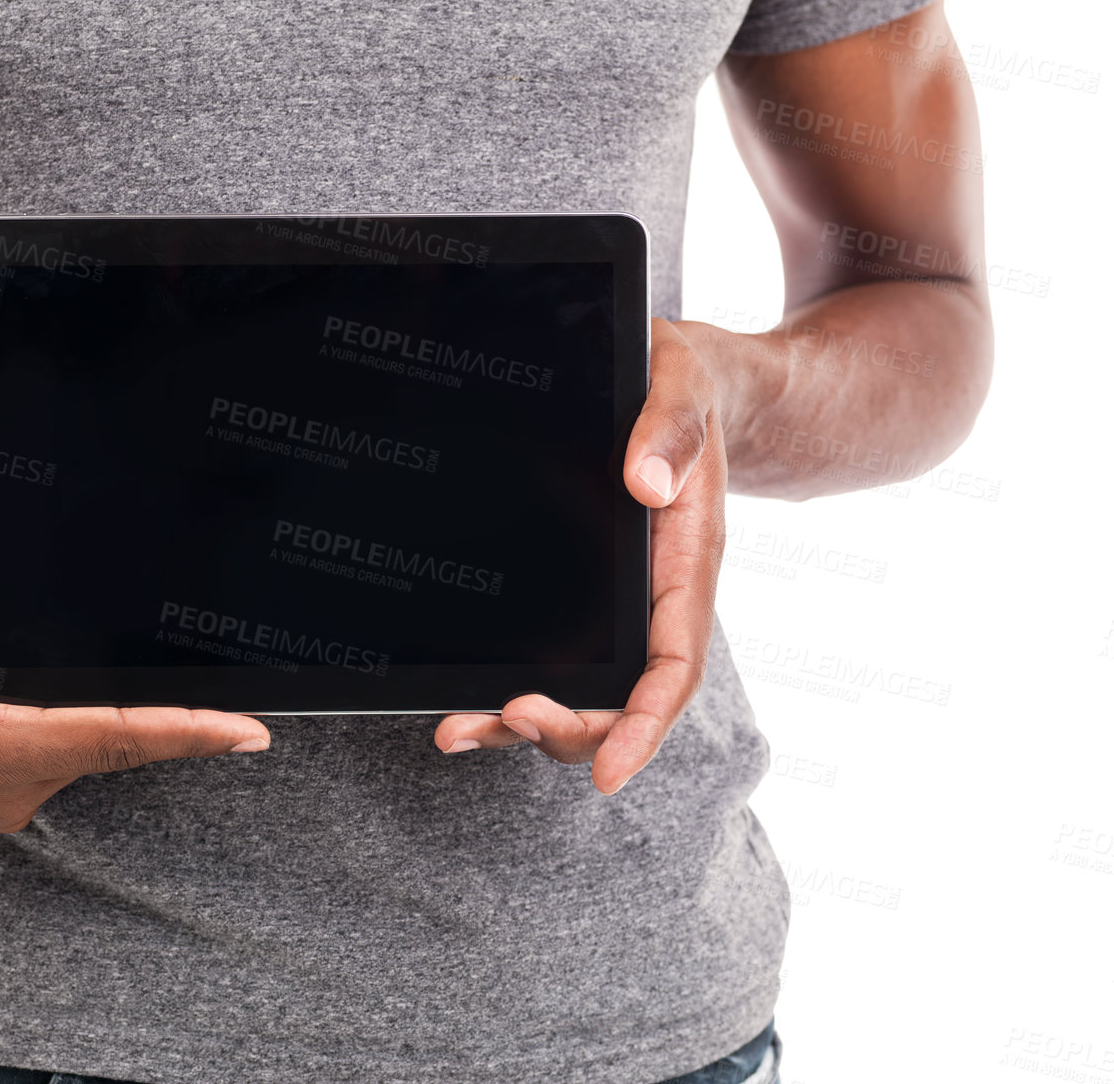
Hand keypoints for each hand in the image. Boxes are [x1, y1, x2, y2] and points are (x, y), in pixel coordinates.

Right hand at [0, 423, 271, 845]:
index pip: (112, 737)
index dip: (187, 733)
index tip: (250, 732)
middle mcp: (2, 786)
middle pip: (117, 747)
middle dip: (181, 727)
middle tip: (247, 709)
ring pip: (89, 757)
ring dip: (132, 729)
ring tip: (197, 705)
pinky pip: (59, 765)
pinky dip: (87, 735)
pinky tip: (99, 707)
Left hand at [433, 318, 728, 793]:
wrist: (689, 377)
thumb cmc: (690, 383)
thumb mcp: (686, 381)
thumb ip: (672, 429)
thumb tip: (646, 483)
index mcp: (686, 560)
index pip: (674, 666)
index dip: (643, 726)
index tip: (610, 772)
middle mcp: (654, 595)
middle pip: (621, 697)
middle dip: (568, 728)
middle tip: (506, 718)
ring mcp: (618, 599)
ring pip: (580, 686)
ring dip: (523, 721)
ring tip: (459, 730)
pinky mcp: (584, 588)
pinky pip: (551, 652)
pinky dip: (506, 686)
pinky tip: (460, 702)